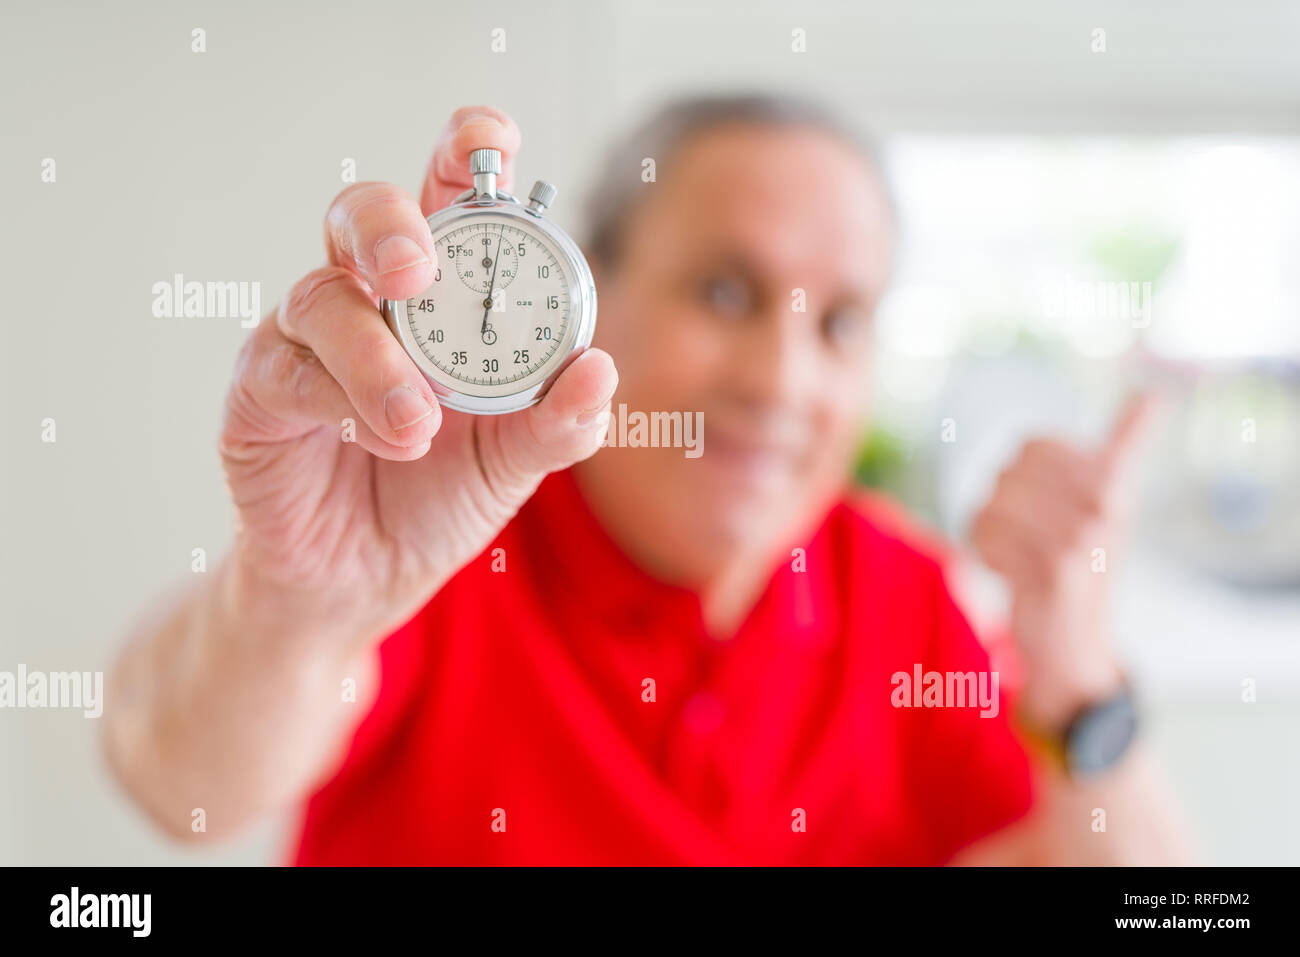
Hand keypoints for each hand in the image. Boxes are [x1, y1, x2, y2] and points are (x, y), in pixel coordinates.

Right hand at [219, 106, 616, 641]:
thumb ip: (560, 419)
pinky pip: (284, 370)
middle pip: (361, 212)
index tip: (487, 142)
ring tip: (416, 425)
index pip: (446, 196)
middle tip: (416, 271)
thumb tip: (601, 368)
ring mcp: (307, 340)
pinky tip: (379, 438)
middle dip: (389, 224)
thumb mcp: (517, 460)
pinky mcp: (261, 393)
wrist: (370, 579)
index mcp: (441, 293)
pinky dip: (335, 400)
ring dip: (375, 359)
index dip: (463, 151)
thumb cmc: (440, 497)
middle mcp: (370, 298)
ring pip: (322, 296)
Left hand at [970, 394, 1159, 729]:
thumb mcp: (1106, 501)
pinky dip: (984, 552)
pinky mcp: (1054, 569)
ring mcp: (1080, 537)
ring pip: (991, 503)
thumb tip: (1152, 394)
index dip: (1013, 470)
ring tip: (1015, 553)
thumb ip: (1124, 444)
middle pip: (1003, 472)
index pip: (1031, 443)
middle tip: (1024, 535)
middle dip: (998, 502)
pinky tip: (1009, 572)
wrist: (1075, 645)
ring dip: (989, 530)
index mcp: (1112, 480)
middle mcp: (1102, 504)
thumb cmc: (1083, 564)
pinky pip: (985, 536)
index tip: (1039, 499)